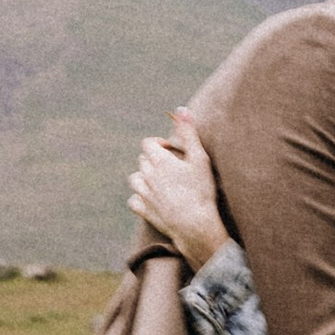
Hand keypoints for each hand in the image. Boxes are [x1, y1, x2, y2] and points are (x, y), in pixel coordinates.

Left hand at [128, 112, 229, 265]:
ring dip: (144, 177)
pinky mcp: (143, 211)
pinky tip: (150, 199)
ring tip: (160, 181)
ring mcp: (143, 194)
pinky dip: (139, 197)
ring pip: (135, 179)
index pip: (148, 143)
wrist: (194, 225)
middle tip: (172, 167)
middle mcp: (146, 175)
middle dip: (154, 160)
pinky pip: (133, 200)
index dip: (159, 143)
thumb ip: (188, 133)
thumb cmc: (200, 191)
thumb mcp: (199, 158)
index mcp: (158, 160)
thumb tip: (181, 109)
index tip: (171, 149)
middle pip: (142, 160)